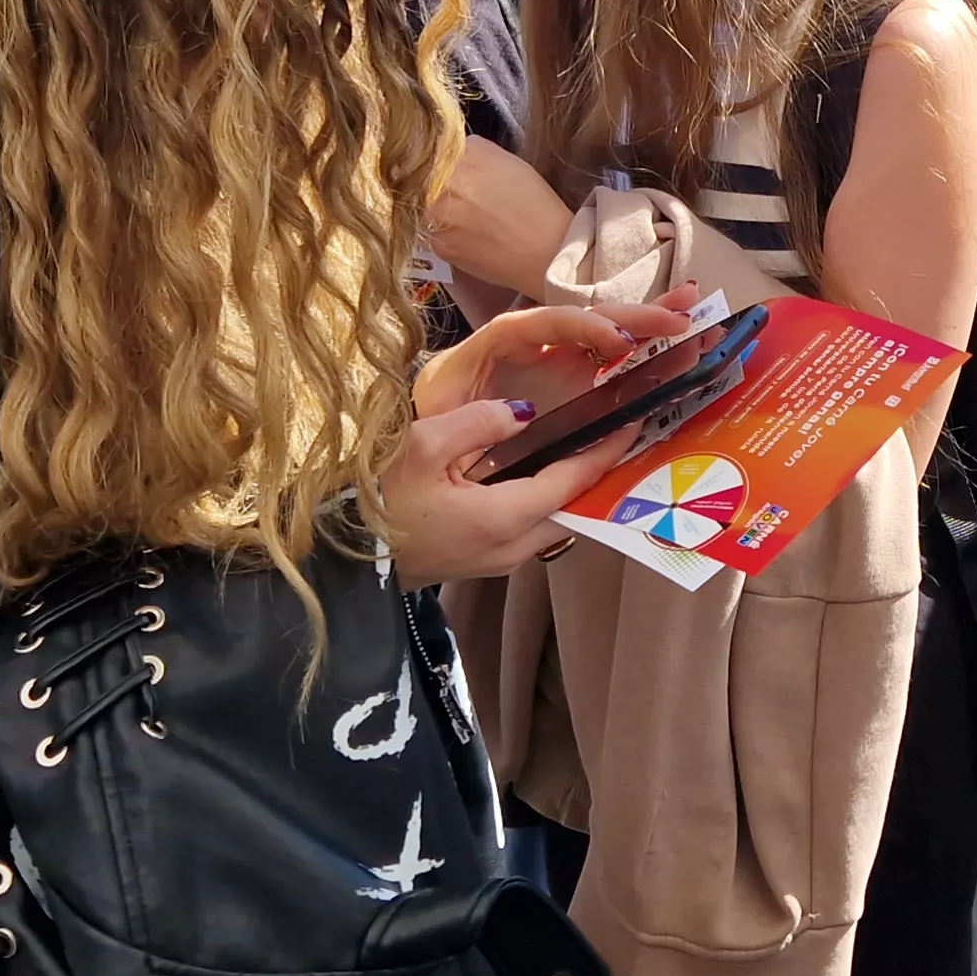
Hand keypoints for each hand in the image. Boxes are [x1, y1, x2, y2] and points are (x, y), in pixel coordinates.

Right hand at [378, 398, 626, 585]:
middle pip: (574, 505)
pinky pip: (534, 527)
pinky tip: (546, 469)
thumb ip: (478, 423)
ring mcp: (501, 561)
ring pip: (556, 519)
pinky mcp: (486, 562)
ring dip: (575, 486)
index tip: (633, 418)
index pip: (573, 481)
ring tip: (590, 443)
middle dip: (600, 468)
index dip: (606, 449)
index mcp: (503, 517)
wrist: (343, 564)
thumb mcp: (421, 449)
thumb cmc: (375, 505)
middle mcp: (514, 548)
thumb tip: (524, 412)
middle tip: (618, 426)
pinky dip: (549, 498)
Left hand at [413, 300, 700, 420]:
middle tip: (685, 312)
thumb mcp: (439, 419)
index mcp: (500, 345)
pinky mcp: (572, 385)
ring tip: (696, 312)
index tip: (617, 343)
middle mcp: (535, 346)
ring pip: (610, 336)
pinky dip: (647, 355)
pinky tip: (679, 349)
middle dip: (637, 313)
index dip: (583, 327)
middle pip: (590, 319)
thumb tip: (521, 415)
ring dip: (653, 324)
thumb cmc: (433, 424)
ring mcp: (557, 363)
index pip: (545, 323)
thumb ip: (472, 420)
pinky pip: (613, 366)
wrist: (426, 446)